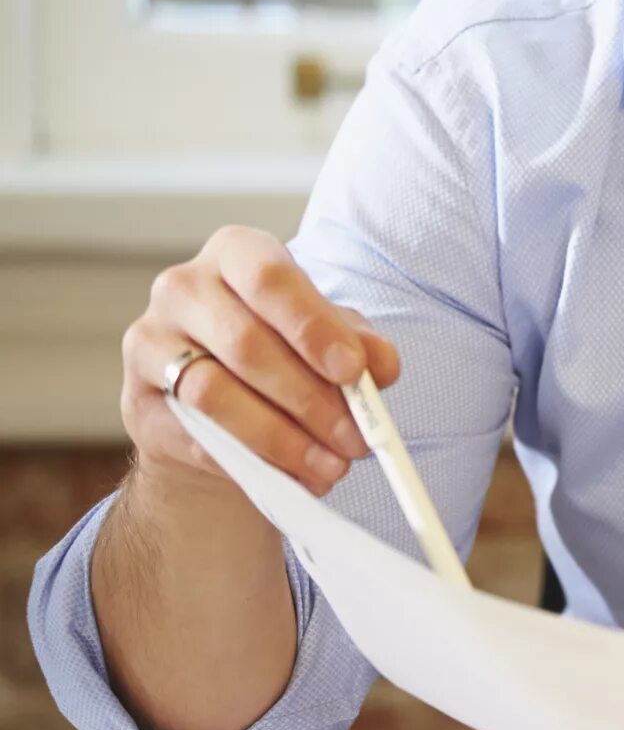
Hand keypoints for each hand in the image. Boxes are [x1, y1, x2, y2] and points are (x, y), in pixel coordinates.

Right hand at [120, 225, 400, 500]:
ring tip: (329, 467)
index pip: (270, 278)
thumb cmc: (283, 352)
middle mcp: (183, 288)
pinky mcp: (136, 400)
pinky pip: (192, 435)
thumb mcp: (328, 337)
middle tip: (354, 439)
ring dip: (280, 438)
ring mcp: (149, 341)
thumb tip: (381, 367)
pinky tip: (288, 476)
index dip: (313, 327)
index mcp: (236, 253)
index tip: (352, 372)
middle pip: (245, 343)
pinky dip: (246, 461)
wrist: (218, 407)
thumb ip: (360, 345)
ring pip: (213, 393)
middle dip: (308, 398)